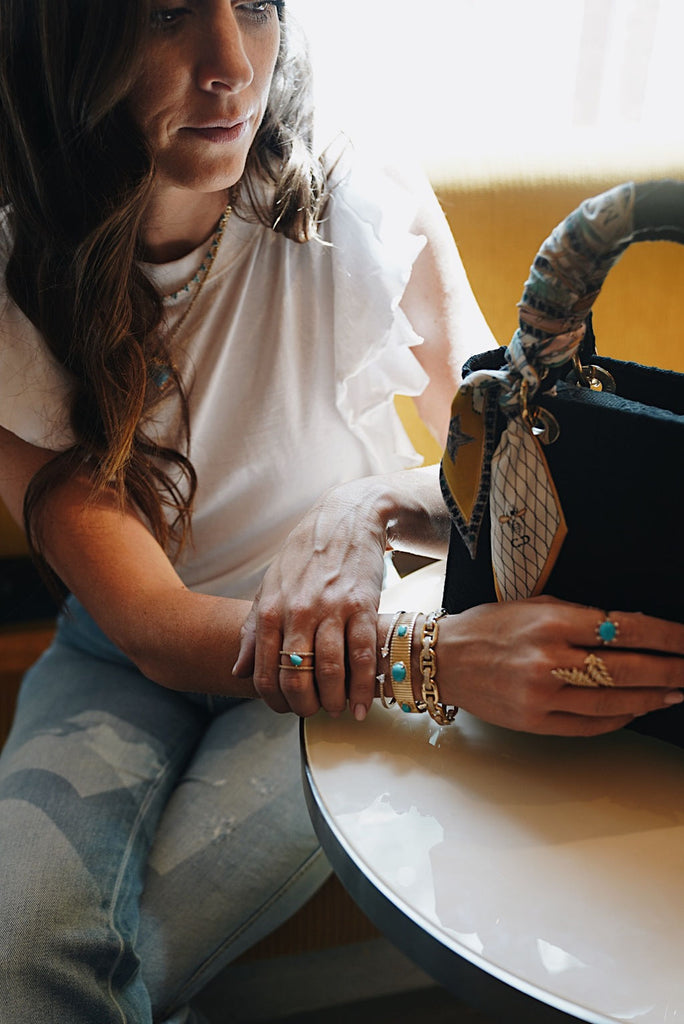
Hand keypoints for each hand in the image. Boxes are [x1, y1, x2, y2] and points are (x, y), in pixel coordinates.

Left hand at [233, 480, 388, 717]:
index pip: (263, 672)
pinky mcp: (363, 606)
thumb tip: (238, 671)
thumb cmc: (304, 556)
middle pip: (296, 677)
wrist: (345, 518)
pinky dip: (364, 687)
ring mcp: (332, 609)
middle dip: (304, 706)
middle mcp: (298, 612)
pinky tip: (364, 705)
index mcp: (271, 609)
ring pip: (331, 671)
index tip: (285, 708)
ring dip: (334, 700)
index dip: (273, 700)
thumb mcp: (270, 587)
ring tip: (337, 709)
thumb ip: (253, 630)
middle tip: (312, 712)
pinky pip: (363, 656)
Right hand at [434, 598, 683, 735]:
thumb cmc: (486, 627)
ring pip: (613, 701)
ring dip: (652, 698)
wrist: (442, 659)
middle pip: (626, 668)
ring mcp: (542, 694)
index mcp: (550, 622)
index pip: (623, 628)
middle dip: (669, 670)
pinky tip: (636, 710)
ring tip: (675, 692)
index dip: (665, 636)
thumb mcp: (534, 604)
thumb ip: (580, 616)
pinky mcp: (535, 721)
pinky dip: (619, 719)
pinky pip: (589, 724)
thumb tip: (630, 628)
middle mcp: (548, 659)